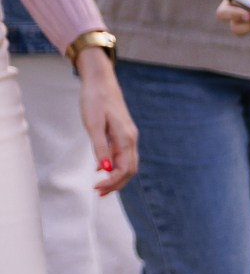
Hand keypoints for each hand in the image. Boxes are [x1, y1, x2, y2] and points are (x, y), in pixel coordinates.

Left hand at [74, 47, 138, 195]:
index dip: (112, 182)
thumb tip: (105, 169)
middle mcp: (131, 139)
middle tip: (98, 192)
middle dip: (116, 184)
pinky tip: (103, 168)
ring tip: (100, 185)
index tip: (96, 188)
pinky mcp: (124, 132)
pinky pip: (124, 154)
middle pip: (130, 169)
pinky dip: (116, 166)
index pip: (124, 169)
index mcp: (125, 138)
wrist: (101, 81)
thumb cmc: (95, 101)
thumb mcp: (93, 125)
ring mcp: (129, 135)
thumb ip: (100, 147)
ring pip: (128, 163)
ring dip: (117, 177)